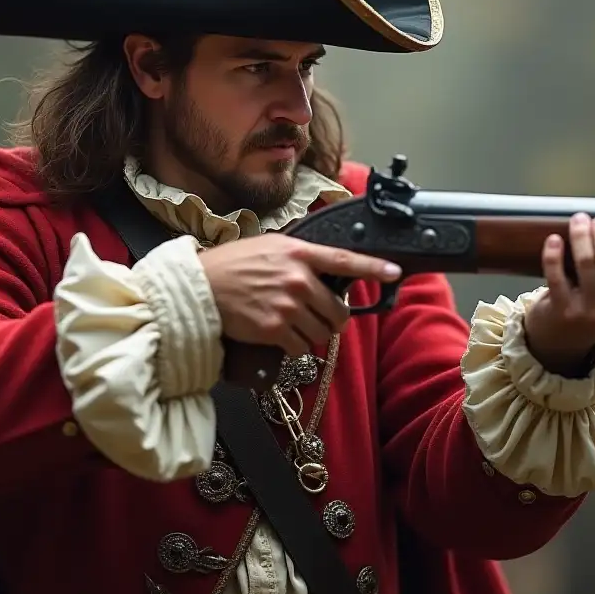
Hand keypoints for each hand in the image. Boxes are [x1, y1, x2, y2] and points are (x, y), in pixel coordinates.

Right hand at [198, 233, 400, 356]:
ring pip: (322, 332)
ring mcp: (288, 305)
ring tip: (290, 324)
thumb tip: (324, 269)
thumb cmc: (231, 265)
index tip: (394, 273)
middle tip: (316, 317)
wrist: (200, 288)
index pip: (345, 260)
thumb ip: (298, 256)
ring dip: (311, 334)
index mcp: (298, 253)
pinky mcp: (275, 329)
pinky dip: (293, 346)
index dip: (373, 268)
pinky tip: (277, 334)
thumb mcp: (268, 246)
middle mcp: (298, 279)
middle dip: (331, 319)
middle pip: (337, 311)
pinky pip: (300, 347)